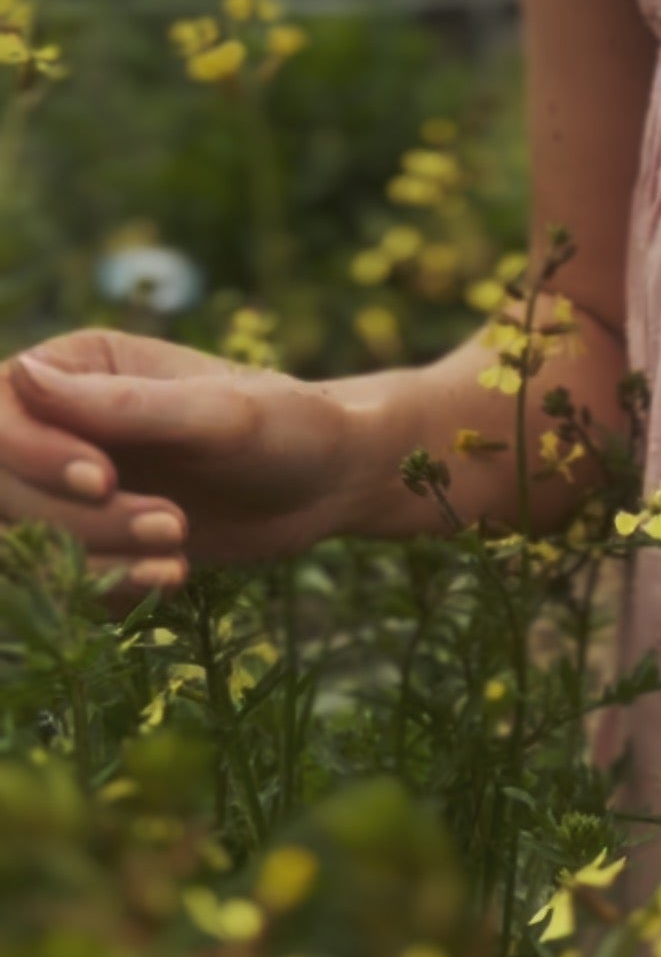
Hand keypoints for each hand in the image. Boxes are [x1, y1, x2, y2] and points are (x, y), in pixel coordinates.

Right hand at [2, 329, 360, 589]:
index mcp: (76, 368)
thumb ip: (120, 405)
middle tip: (172, 524)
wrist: (331, 483)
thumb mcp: (216, 413)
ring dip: (97, 557)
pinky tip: (173, 578)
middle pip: (6, 486)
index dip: (31, 453)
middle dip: (79, 519)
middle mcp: (61, 424)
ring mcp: (73, 486)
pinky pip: (66, 577)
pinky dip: (109, 587)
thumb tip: (19, 375)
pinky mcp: (97, 540)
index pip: (0, 413)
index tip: (104, 480)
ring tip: (179, 549)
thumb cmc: (288, 424)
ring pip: (29, 539)